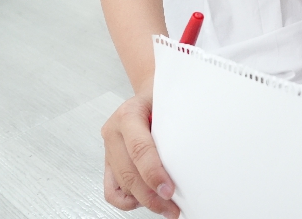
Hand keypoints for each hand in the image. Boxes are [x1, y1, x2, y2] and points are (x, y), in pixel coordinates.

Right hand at [101, 91, 179, 218]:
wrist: (148, 94)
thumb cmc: (161, 98)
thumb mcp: (170, 102)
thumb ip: (175, 124)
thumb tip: (193, 155)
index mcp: (128, 114)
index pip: (139, 149)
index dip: (154, 173)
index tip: (169, 190)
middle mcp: (114, 131)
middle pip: (129, 173)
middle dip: (151, 195)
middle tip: (172, 208)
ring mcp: (109, 148)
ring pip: (121, 184)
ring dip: (144, 200)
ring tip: (166, 207)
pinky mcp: (108, 162)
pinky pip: (111, 190)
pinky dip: (127, 200)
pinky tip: (145, 200)